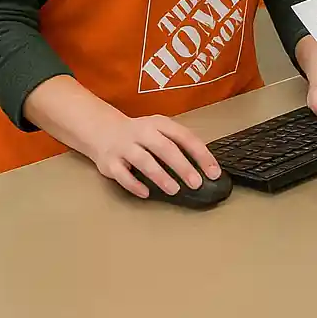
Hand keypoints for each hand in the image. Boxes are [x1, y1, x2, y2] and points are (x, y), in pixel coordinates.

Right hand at [90, 109, 221, 199]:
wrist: (103, 130)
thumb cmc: (140, 134)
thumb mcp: (159, 130)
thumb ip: (176, 143)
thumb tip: (202, 166)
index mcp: (159, 124)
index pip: (184, 137)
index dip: (200, 154)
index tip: (213, 171)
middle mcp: (142, 132)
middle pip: (165, 148)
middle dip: (182, 166)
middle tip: (196, 183)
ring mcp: (124, 147)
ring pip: (144, 161)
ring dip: (160, 176)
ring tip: (175, 190)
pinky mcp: (110, 162)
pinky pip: (122, 175)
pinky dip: (134, 185)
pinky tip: (146, 194)